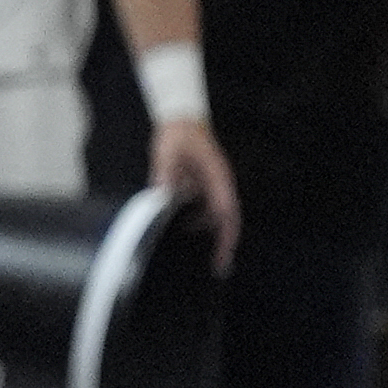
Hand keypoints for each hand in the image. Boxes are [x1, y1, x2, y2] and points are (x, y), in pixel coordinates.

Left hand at [149, 117, 240, 272]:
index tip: (224, 253)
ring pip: (214, 216)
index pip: (226, 211)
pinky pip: (203, 208)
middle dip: (224, 243)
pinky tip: (181, 232)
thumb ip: (164, 172)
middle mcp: (219, 185)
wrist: (181, 119)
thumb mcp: (167, 153)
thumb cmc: (177, 136)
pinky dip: (196, 222)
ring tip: (196, 257)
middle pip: (225, 219)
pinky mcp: (202, 185)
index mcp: (217, 178)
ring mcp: (212, 185)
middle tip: (218, 268)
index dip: (227, 234)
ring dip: (208, 234)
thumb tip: (160, 193)